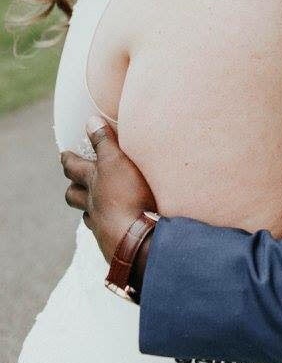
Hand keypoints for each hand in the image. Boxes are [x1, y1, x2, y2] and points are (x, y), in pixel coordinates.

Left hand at [61, 116, 156, 263]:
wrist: (138, 240)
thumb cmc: (128, 197)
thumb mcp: (118, 162)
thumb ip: (104, 141)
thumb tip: (90, 120)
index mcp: (94, 182)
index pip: (73, 167)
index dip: (68, 159)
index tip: (63, 154)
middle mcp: (93, 203)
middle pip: (74, 195)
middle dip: (72, 186)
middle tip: (73, 180)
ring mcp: (101, 225)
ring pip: (87, 214)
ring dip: (88, 207)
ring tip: (93, 202)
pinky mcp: (113, 242)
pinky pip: (102, 231)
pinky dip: (104, 225)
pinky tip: (114, 224)